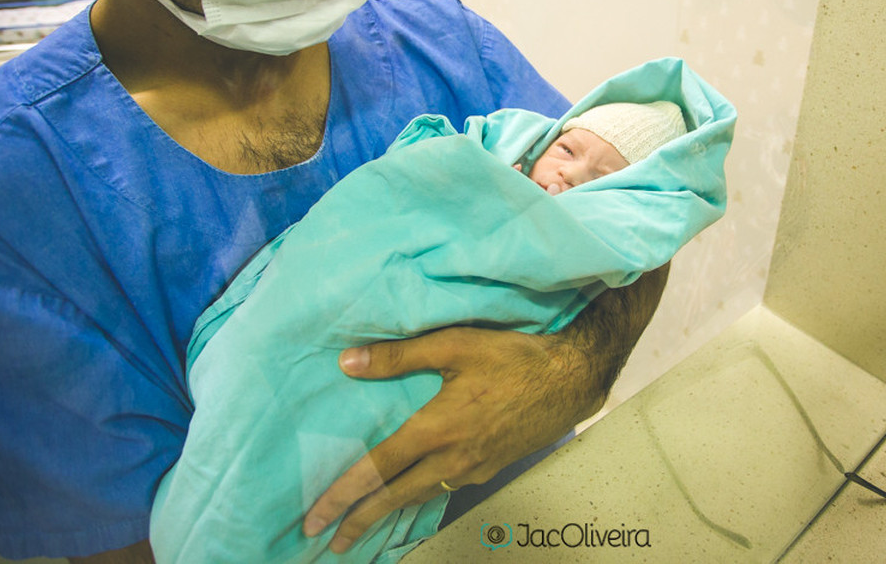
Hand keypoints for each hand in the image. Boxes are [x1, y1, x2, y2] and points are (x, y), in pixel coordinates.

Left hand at [302, 326, 598, 553]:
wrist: (570, 378)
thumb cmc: (513, 357)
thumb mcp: (454, 345)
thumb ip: (398, 356)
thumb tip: (348, 362)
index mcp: (436, 429)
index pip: (376, 469)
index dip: (341, 495)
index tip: (315, 517)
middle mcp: (452, 457)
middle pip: (394, 498)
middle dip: (358, 522)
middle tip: (327, 540)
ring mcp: (473, 468)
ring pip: (419, 497)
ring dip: (386, 513)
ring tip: (362, 525)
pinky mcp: (490, 468)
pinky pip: (444, 488)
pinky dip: (418, 498)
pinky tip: (412, 493)